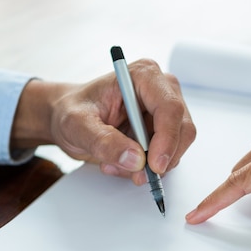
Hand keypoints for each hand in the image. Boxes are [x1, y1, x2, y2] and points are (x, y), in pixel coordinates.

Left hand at [12, 58, 195, 184]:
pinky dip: (146, 168)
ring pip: (177, 147)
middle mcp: (161, 90)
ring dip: (149, 165)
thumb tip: (135, 159)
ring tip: (115, 164)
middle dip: (161, 157)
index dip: (167, 139)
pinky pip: (167, 157)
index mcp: (143, 76)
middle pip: (182, 129)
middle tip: (136, 174)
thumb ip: (103, 141)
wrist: (68, 119)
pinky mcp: (163, 131)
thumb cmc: (71, 111)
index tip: (154, 165)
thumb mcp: (77, 125)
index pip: (170, 108)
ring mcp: (165, 111)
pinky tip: (121, 162)